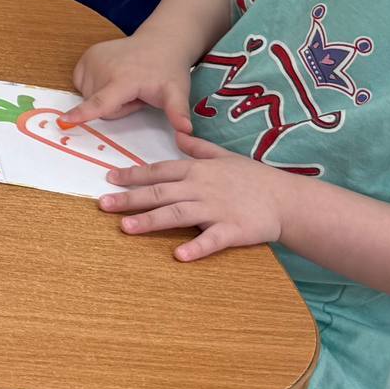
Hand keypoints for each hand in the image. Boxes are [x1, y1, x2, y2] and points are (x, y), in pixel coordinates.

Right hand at [69, 37, 194, 137]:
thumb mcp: (177, 93)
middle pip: (99, 106)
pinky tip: (113, 76)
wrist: (160, 42)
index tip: (65, 120)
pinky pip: (81, 83)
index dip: (84, 113)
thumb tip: (187, 132)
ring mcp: (93, 59)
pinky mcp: (86, 56)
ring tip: (126, 84)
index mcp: (125, 79)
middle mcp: (104, 67)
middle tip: (135, 94)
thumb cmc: (168, 70)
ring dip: (105, 96)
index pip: (102, 101)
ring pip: (89, 96)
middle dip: (115, 106)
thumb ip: (178, 113)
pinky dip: (95, 85)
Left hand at [98, 134, 291, 261]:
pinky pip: (211, 239)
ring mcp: (216, 209)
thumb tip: (178, 133)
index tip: (110, 178)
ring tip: (125, 227)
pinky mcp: (232, 230)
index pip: (159, 171)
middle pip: (160, 192)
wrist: (287, 199)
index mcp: (198, 170)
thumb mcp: (225, 156)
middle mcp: (202, 188)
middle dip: (130, 198)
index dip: (133, 175)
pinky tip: (178, 255)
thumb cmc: (254, 178)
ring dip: (150, 220)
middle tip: (103, 204)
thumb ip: (198, 147)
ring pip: (177, 214)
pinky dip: (196, 247)